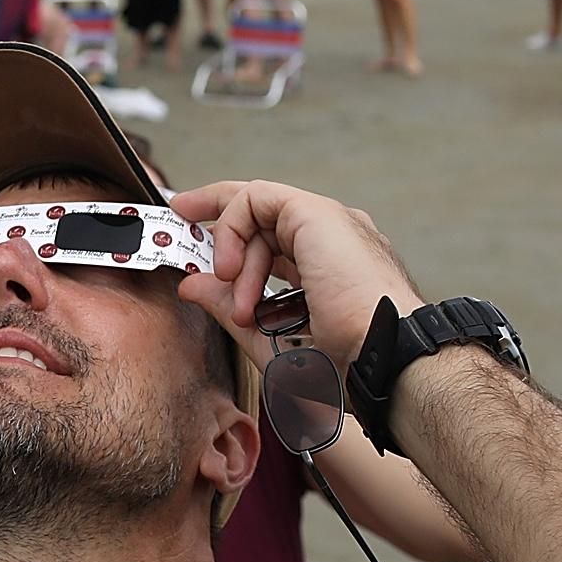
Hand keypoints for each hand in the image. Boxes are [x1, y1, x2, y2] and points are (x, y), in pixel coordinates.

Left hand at [168, 180, 424, 366]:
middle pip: (263, 216)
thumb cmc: (343, 363)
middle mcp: (332, 240)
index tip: (195, 244)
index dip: (233, 236)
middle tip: (182, 230)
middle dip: (217, 224)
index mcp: (330, 268)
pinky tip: (229, 267)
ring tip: (239, 305)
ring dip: (231, 254)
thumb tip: (192, 283)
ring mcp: (328, 224)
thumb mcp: (270, 337)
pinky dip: (231, 226)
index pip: (274, 239)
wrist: (379, 362)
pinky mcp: (316, 214)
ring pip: (258, 210)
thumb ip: (228, 306)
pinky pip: (257, 198)